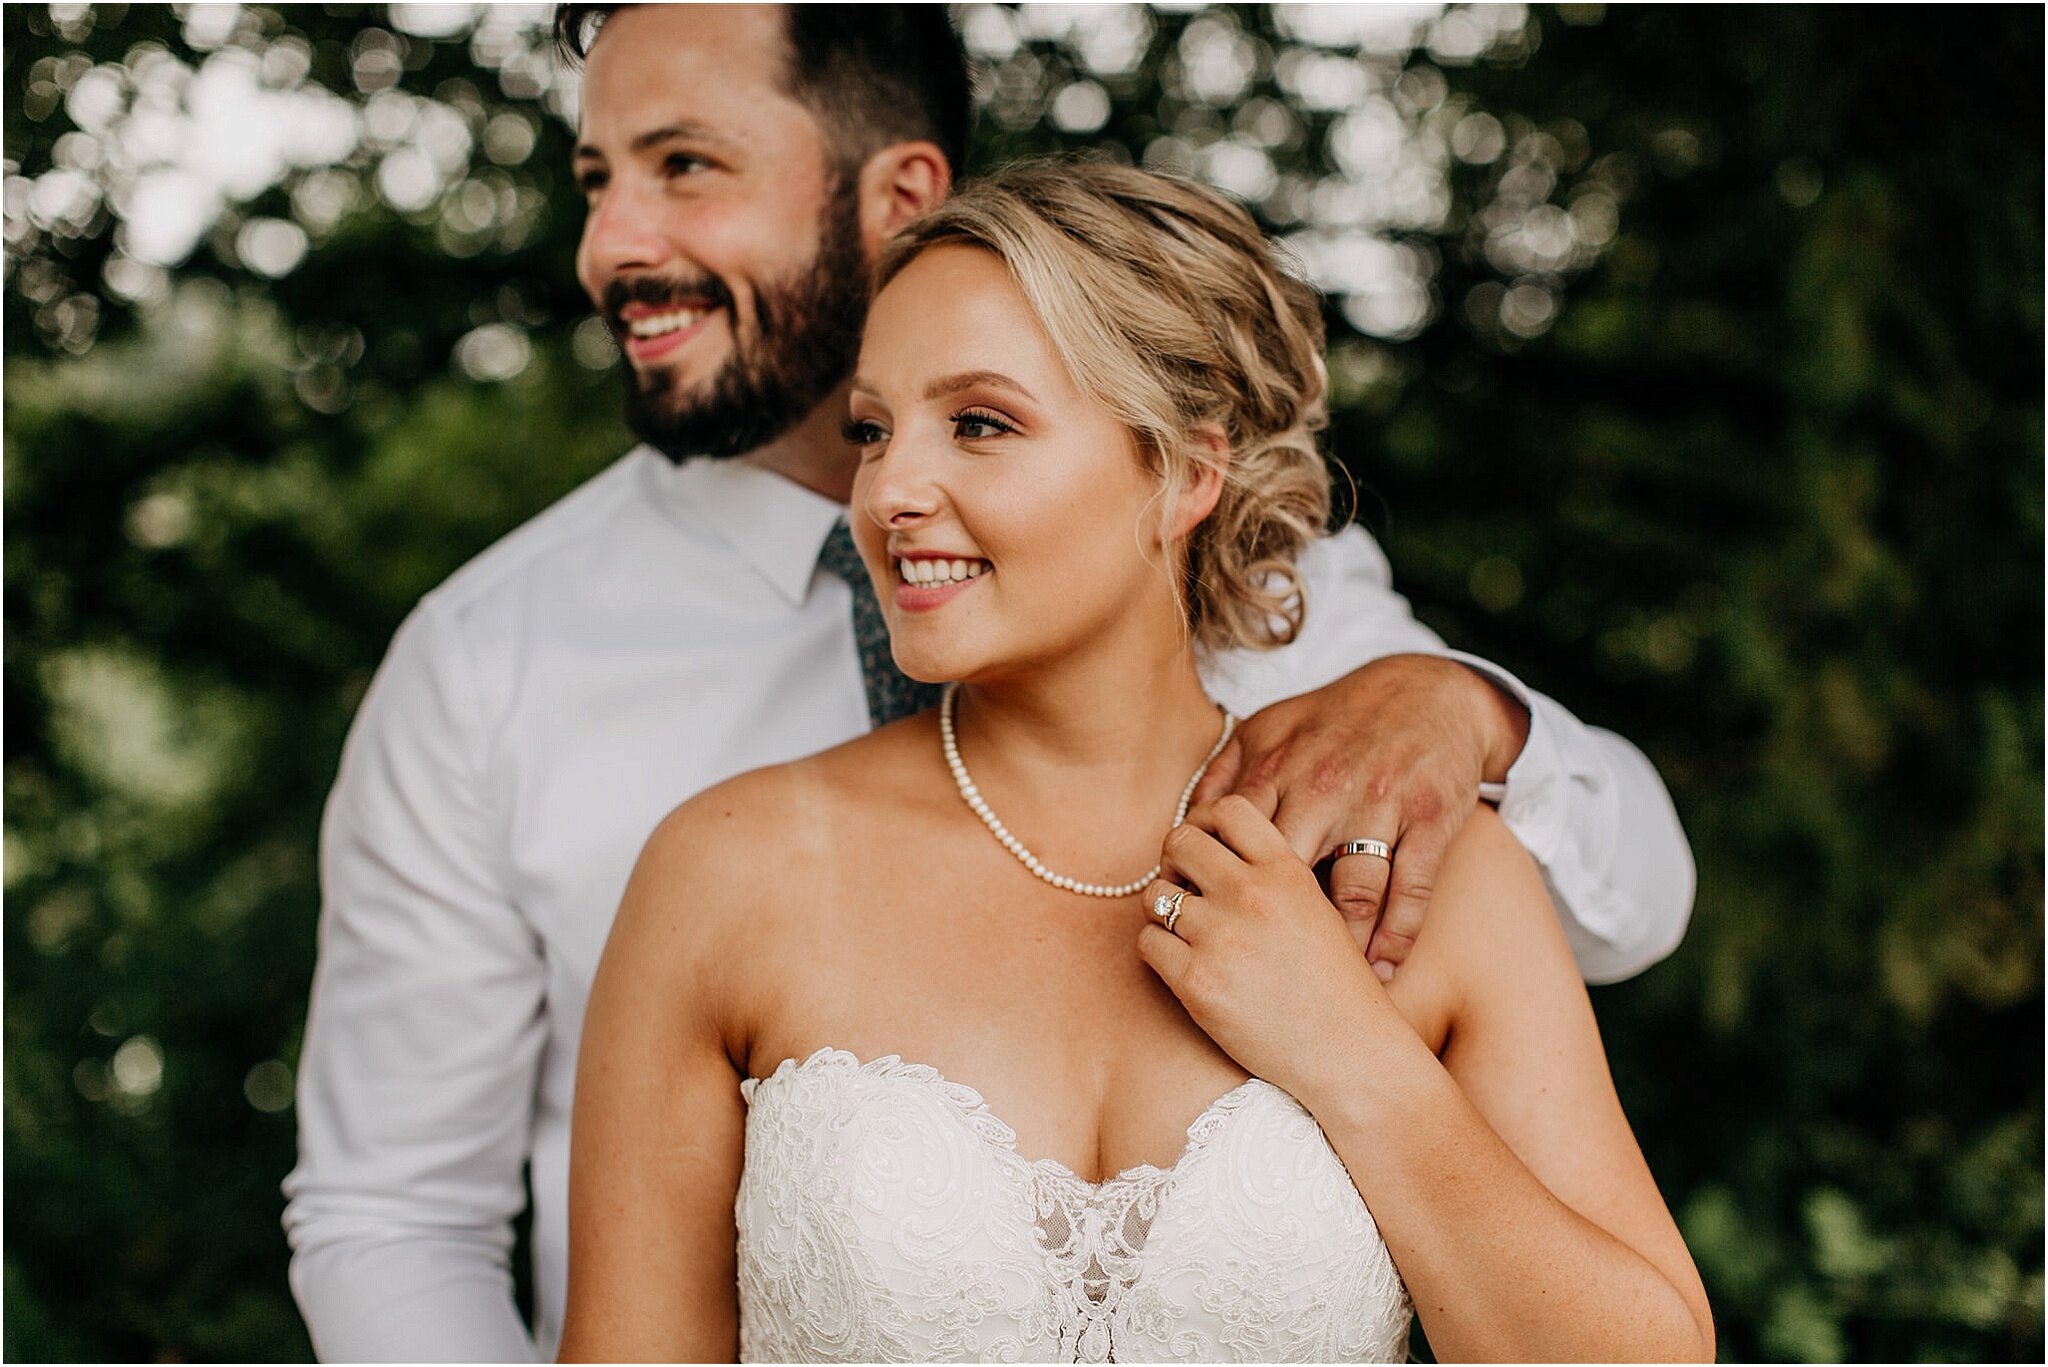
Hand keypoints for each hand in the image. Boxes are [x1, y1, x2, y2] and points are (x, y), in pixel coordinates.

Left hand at [1135, 795, 1394, 1105]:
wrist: (1349, 1054)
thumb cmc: (1337, 986)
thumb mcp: (1318, 910)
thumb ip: (1272, 875)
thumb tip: (1216, 849)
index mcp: (1286, 870)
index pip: (1227, 808)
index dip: (1208, 822)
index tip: (1208, 847)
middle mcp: (1251, 894)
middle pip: (1180, 841)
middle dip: (1176, 862)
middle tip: (1188, 888)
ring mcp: (1220, 936)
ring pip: (1156, 895)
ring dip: (1164, 910)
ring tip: (1191, 933)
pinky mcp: (1196, 982)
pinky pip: (1148, 942)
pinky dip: (1159, 951)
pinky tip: (1186, 965)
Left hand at [1191, 655, 1528, 976]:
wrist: (1429, 692)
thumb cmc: (1337, 718)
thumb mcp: (1270, 729)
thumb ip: (1223, 777)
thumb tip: (1180, 831)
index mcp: (1278, 770)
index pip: (1230, 845)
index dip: (1216, 895)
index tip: (1210, 935)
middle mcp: (1325, 790)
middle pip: (1286, 878)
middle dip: (1270, 933)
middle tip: (1260, 979)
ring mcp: (1380, 807)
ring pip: (1354, 894)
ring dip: (1342, 948)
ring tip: (1325, 986)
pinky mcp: (1430, 820)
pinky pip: (1412, 891)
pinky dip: (1398, 938)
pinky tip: (1381, 971)